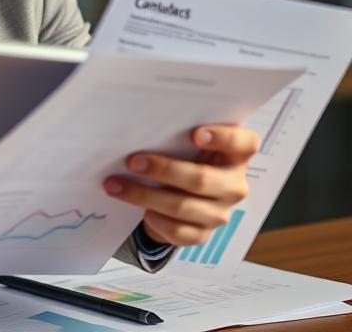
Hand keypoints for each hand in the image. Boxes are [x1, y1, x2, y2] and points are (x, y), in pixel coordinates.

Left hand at [103, 125, 259, 245]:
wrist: (179, 193)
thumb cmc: (184, 157)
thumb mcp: (185, 143)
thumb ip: (177, 134)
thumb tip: (141, 124)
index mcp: (235, 156)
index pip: (244, 144)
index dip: (223, 138)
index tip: (195, 134)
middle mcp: (233, 185)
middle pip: (202, 179)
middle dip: (163, 170)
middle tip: (132, 162)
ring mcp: (220, 212)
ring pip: (182, 207)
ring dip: (144, 195)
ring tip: (115, 185)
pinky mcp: (203, 234)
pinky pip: (178, 231)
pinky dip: (155, 220)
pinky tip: (140, 211)